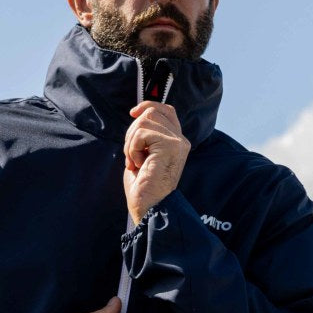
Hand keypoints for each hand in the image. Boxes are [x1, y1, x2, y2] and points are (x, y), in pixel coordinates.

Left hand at [123, 101, 189, 224]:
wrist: (148, 207)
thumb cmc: (143, 186)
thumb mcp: (143, 154)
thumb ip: (145, 135)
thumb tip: (137, 113)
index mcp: (176, 141)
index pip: (166, 110)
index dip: (148, 105)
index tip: (133, 112)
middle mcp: (181, 140)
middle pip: (151, 112)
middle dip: (132, 132)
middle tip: (132, 156)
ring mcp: (178, 142)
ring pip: (144, 120)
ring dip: (131, 142)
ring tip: (135, 161)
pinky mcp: (171, 146)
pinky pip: (141, 133)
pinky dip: (132, 149)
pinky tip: (138, 164)